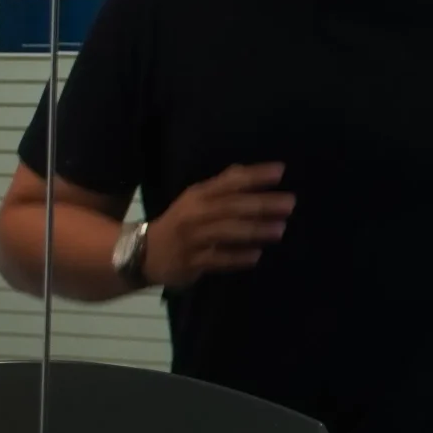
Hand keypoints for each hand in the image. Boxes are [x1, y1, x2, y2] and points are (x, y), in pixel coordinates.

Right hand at [142, 164, 294, 287]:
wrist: (142, 253)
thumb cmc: (179, 224)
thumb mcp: (194, 200)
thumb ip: (220, 187)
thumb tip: (247, 172)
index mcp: (198, 195)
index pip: (229, 181)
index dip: (254, 175)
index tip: (281, 171)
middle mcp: (195, 214)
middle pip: (230, 206)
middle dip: (261, 203)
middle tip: (290, 203)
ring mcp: (192, 239)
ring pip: (225, 231)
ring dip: (253, 229)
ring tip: (280, 229)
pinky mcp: (191, 262)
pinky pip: (216, 259)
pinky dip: (236, 257)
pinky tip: (256, 256)